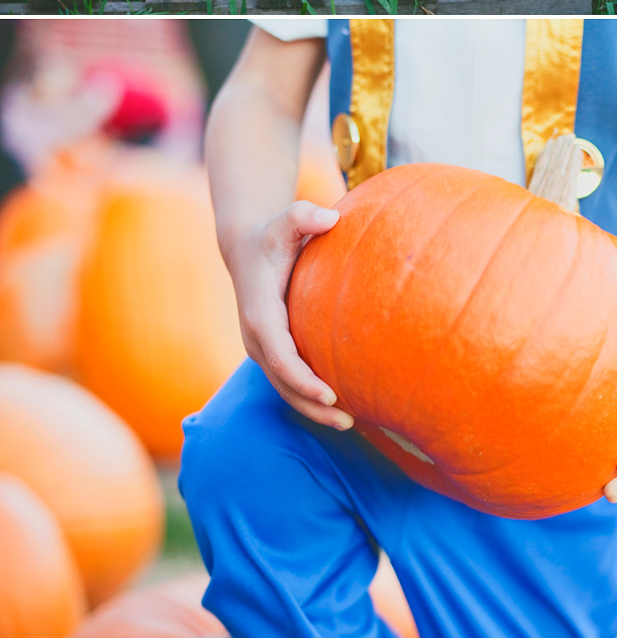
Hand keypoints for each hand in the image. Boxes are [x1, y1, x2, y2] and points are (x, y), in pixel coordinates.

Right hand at [228, 203, 353, 428]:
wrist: (246, 248)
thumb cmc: (273, 234)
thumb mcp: (286, 219)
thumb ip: (304, 214)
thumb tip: (332, 217)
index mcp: (259, 314)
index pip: (280, 356)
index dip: (303, 379)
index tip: (330, 394)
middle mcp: (256, 337)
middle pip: (283, 382)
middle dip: (312, 405)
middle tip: (348, 422)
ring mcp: (261, 348)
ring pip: (285, 388)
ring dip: (313, 409)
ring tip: (350, 423)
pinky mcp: (270, 351)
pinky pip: (290, 380)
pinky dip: (310, 397)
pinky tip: (342, 405)